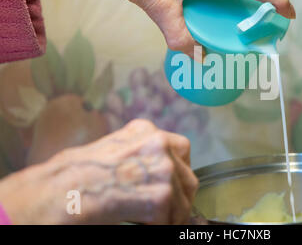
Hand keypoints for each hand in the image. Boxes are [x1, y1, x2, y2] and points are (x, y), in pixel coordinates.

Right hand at [0, 119, 197, 223]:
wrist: (60, 191)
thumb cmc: (73, 174)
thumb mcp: (107, 149)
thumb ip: (134, 153)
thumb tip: (149, 172)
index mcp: (145, 131)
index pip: (179, 149)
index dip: (177, 172)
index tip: (171, 187)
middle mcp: (159, 144)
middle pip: (187, 176)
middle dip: (179, 196)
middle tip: (166, 212)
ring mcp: (163, 168)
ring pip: (183, 199)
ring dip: (171, 215)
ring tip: (154, 222)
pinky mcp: (161, 195)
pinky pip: (172, 218)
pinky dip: (162, 225)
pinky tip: (145, 225)